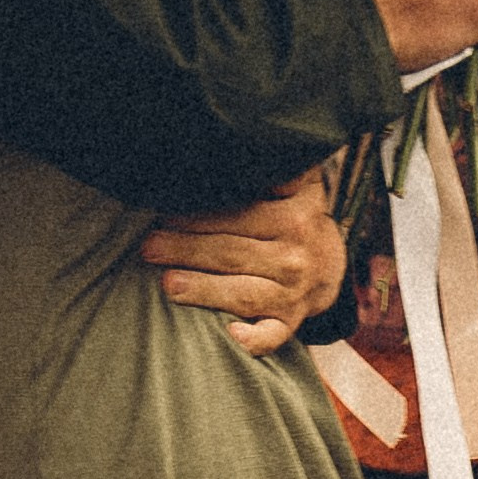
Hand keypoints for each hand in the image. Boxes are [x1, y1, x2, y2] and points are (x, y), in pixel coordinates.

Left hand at [141, 165, 344, 356]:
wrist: (329, 265)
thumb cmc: (294, 218)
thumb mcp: (297, 184)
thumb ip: (279, 167)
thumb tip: (252, 138)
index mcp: (295, 217)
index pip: (239, 216)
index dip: (198, 215)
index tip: (163, 212)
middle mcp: (296, 256)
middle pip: (232, 252)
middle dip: (186, 249)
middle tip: (148, 247)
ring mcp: (294, 294)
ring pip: (244, 293)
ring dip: (206, 290)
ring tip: (169, 285)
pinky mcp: (290, 323)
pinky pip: (272, 336)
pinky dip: (254, 339)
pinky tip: (230, 336)